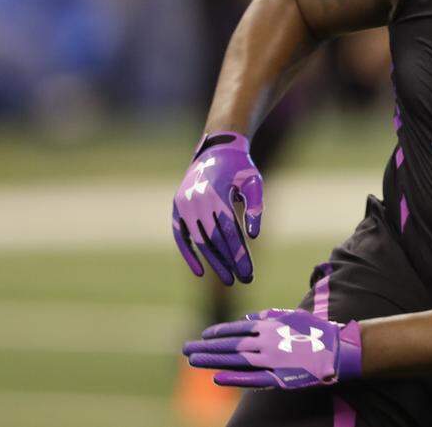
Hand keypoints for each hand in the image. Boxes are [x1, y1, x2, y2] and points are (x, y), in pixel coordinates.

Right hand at [172, 131, 263, 284]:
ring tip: (229, 280)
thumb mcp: (253, 183)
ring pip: (198, 241)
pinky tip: (199, 272)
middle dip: (229, 263)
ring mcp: (183, 205)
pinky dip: (188, 254)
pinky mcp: (176, 209)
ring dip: (213, 262)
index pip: (228, 232)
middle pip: (213, 240)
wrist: (216, 149)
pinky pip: (180, 236)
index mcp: (215, 193)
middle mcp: (195, 200)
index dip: (238, 255)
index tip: (248, 273)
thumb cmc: (240, 168)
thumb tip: (253, 236)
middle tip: (244, 280)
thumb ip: (255, 208)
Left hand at [183, 308, 362, 388]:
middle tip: (186, 348)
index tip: (203, 335)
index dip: (218, 332)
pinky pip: (252, 379)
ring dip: (213, 360)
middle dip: (206, 346)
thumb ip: (267, 316)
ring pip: (236, 360)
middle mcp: (267, 341)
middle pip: (231, 344)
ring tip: (193, 360)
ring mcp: (271, 360)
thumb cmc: (315, 331)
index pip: (237, 328)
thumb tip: (247, 318)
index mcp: (270, 325)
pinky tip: (217, 377)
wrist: (337, 349)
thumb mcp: (291, 316)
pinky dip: (234, 378)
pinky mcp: (279, 377)